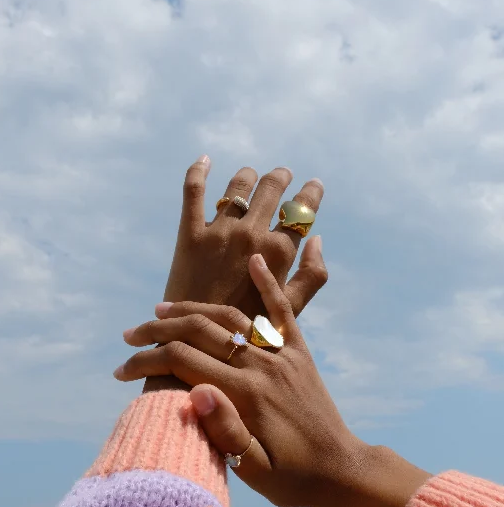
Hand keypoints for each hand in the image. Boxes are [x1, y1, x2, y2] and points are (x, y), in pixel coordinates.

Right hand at [116, 256, 429, 506]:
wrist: (342, 470)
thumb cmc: (293, 479)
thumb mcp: (255, 471)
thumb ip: (225, 432)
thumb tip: (194, 393)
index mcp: (245, 395)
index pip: (182, 362)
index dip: (146, 361)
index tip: (121, 370)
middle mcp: (262, 366)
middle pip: (200, 332)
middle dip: (158, 331)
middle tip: (130, 335)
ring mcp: (282, 355)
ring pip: (230, 318)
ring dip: (193, 309)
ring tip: (161, 310)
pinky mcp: (299, 352)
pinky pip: (283, 310)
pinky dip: (269, 283)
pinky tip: (254, 261)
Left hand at [164, 156, 327, 318]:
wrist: (200, 345)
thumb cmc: (250, 333)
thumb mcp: (290, 311)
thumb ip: (311, 276)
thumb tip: (317, 239)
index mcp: (279, 252)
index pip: (302, 210)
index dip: (310, 194)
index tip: (312, 185)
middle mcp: (251, 235)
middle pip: (272, 188)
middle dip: (281, 177)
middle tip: (282, 175)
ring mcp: (219, 232)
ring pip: (239, 186)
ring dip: (248, 176)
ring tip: (250, 176)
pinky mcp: (189, 235)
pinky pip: (193, 191)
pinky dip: (198, 171)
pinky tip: (204, 160)